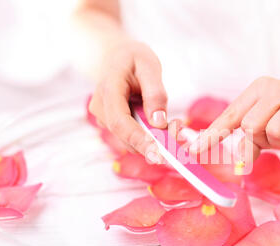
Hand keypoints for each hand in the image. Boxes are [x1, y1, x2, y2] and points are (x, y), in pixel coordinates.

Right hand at [89, 39, 166, 161]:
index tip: (158, 154)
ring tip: (176, 127)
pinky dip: (149, 137)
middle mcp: (101, 107)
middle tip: (179, 137)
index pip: (120, 122)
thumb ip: (155, 94)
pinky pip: (131, 137)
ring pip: (129, 140)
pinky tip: (166, 128)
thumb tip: (159, 123)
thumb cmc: (134, 58)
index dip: (139, 140)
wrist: (119, 56)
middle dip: (152, 144)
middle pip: (125, 136)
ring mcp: (105, 117)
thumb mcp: (149, 67)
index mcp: (108, 89)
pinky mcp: (113, 124)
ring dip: (153, 141)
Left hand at [189, 77, 279, 161]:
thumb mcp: (264, 132)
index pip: (230, 116)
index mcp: (258, 89)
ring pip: (273, 133)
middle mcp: (277, 86)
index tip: (192, 152)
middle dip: (262, 140)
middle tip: (278, 135)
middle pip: (251, 126)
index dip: (212, 136)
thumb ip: (247, 143)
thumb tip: (235, 159)